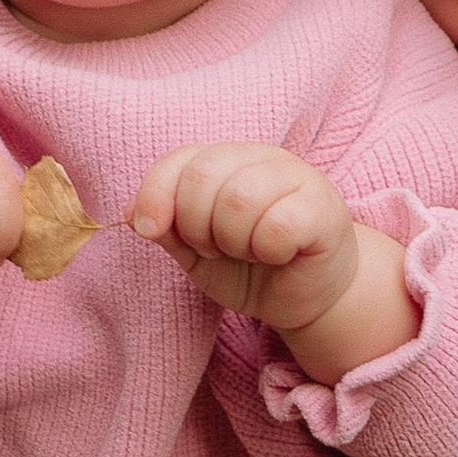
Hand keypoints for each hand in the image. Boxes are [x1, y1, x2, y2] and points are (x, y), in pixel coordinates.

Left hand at [130, 142, 359, 333]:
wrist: (307, 298)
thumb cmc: (252, 269)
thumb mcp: (196, 253)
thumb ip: (167, 229)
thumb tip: (134, 215)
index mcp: (227, 161)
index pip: (180, 159)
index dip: (155, 194)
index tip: (151, 231)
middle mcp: (262, 158)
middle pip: (203, 176)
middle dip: (196, 226)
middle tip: (216, 249)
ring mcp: (297, 178)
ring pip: (239, 198)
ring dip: (233, 241)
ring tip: (248, 252)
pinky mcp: (323, 209)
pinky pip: (277, 225)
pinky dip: (267, 251)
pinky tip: (278, 255)